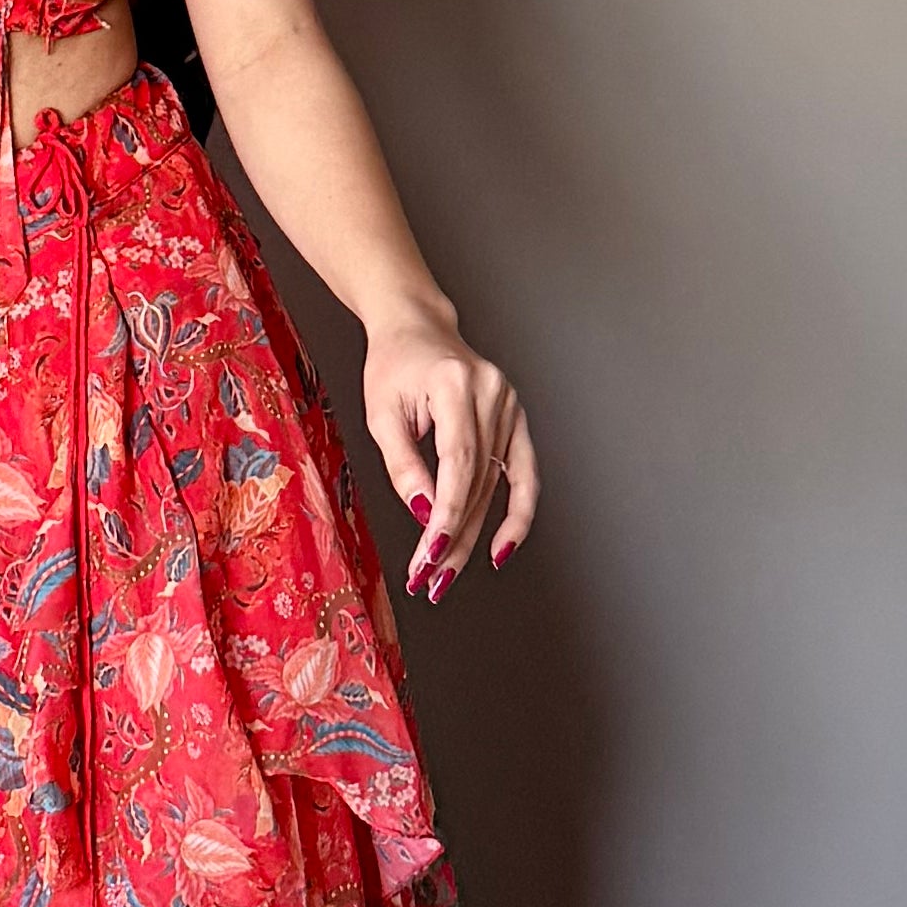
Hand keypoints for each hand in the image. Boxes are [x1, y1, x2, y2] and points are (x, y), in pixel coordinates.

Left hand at [360, 313, 539, 603]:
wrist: (416, 327)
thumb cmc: (394, 364)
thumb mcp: (382, 412)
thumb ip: (404, 464)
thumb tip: (427, 515)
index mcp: (457, 384)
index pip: (458, 462)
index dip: (448, 512)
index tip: (431, 551)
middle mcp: (492, 393)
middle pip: (478, 482)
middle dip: (454, 537)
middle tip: (429, 579)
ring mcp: (510, 405)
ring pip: (494, 487)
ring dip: (472, 536)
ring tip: (447, 574)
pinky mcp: (516, 419)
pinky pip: (523, 475)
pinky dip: (517, 514)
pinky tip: (502, 549)